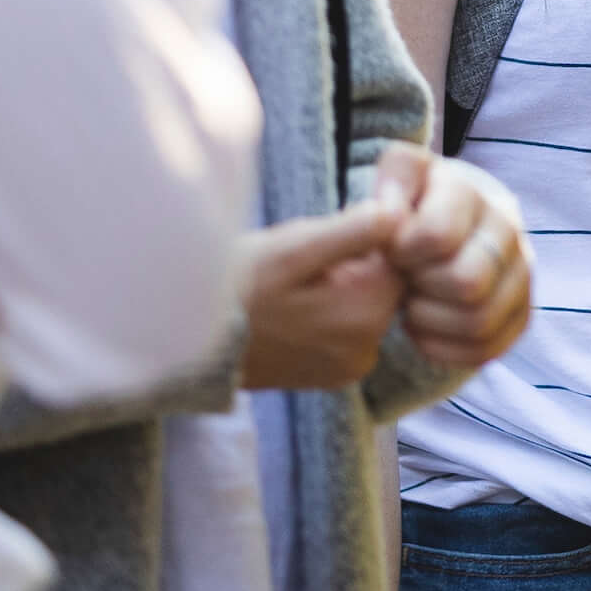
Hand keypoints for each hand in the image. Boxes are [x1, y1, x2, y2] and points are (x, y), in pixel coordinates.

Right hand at [237, 200, 405, 390]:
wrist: (188, 345)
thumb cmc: (237, 286)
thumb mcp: (292, 248)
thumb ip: (353, 231)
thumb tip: (400, 213)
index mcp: (366, 315)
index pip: (402, 260)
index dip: (372, 238)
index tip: (329, 235)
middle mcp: (368, 350)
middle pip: (386, 284)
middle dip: (356, 264)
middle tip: (305, 262)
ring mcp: (350, 368)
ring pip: (367, 305)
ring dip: (343, 288)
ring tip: (294, 288)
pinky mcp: (334, 377)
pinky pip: (350, 330)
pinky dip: (331, 313)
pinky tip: (295, 308)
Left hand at [372, 142, 531, 373]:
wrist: (441, 228)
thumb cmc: (413, 204)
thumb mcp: (399, 175)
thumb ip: (394, 175)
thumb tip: (393, 214)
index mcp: (474, 194)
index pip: (438, 235)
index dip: (402, 251)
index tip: (393, 248)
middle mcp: (509, 232)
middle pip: (468, 282)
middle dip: (422, 287)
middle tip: (406, 278)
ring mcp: (520, 276)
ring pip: (479, 322)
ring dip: (429, 321)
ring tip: (412, 303)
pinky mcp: (520, 316)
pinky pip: (484, 351)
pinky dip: (443, 349)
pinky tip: (424, 328)